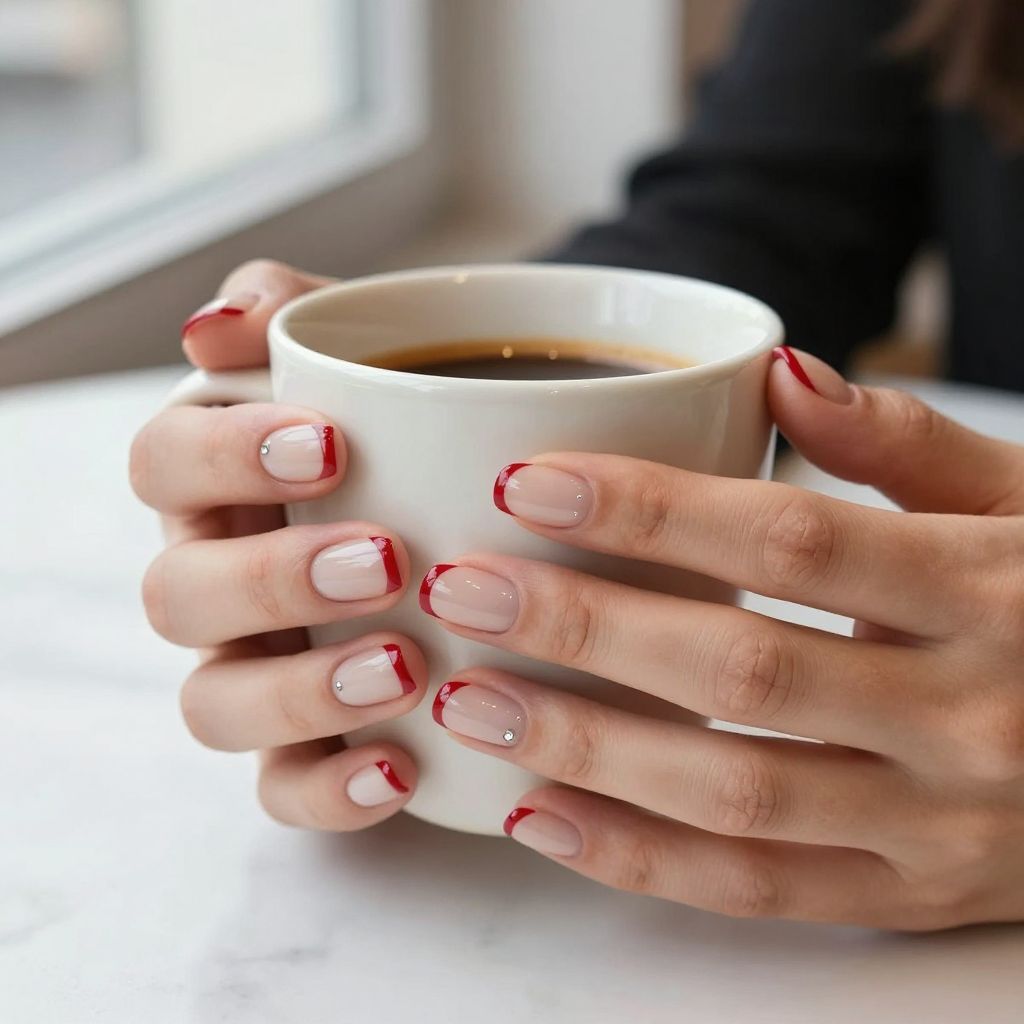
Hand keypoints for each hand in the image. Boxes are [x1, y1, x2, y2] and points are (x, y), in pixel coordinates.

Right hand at [132, 260, 425, 827]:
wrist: (499, 505)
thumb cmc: (422, 425)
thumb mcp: (377, 353)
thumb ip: (296, 315)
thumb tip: (215, 328)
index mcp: (221, 482)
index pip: (165, 465)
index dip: (226, 458)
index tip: (334, 447)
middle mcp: (220, 580)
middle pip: (177, 596)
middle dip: (271, 581)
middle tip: (386, 560)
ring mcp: (256, 669)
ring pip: (214, 706)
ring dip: (299, 693)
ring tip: (403, 666)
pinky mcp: (307, 748)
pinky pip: (282, 791)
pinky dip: (331, 790)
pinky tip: (403, 770)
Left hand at [422, 348, 1023, 929]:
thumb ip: (908, 445)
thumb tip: (780, 374)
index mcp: (988, 593)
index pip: (790, 542)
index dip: (649, 512)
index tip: (527, 483)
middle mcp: (963, 717)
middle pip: (738, 671)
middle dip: (583, 628)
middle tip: (463, 588)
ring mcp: (938, 827)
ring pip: (733, 797)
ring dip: (586, 750)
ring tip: (470, 701)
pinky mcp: (912, 896)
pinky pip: (760, 893)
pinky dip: (639, 861)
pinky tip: (538, 816)